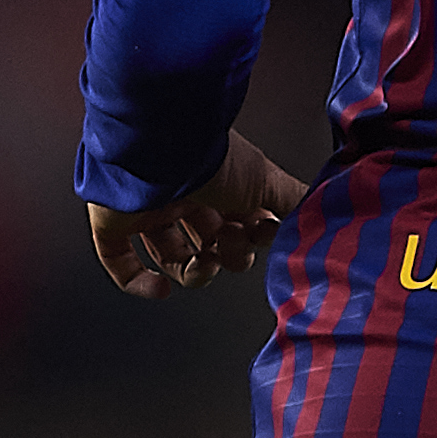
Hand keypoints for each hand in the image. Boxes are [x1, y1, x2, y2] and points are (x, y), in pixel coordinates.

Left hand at [88, 129, 309, 299]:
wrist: (159, 147)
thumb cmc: (212, 160)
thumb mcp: (265, 181)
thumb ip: (293, 200)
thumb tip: (322, 213)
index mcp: (215, 183)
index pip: (236, 223)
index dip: (250, 238)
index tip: (260, 235)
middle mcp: (182, 194)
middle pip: (207, 242)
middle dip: (225, 255)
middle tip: (228, 243)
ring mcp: (146, 209)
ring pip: (170, 256)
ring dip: (193, 273)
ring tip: (202, 264)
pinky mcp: (114, 223)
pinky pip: (120, 264)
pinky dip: (140, 284)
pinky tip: (160, 290)